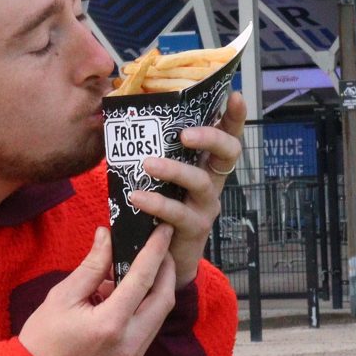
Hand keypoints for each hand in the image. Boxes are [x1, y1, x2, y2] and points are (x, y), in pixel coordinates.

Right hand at [18, 228, 179, 355]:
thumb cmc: (43, 338)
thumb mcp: (62, 296)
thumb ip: (91, 266)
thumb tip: (107, 236)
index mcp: (110, 324)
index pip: (143, 279)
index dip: (155, 251)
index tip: (163, 230)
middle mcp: (130, 342)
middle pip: (164, 298)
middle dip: (166, 269)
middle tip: (159, 246)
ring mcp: (134, 355)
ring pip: (160, 314)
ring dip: (158, 287)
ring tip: (142, 266)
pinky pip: (150, 327)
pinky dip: (147, 305)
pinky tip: (130, 292)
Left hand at [130, 90, 246, 284]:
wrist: (166, 259)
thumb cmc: (159, 210)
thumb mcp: (159, 179)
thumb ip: (151, 153)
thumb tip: (120, 120)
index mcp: (206, 165)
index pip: (227, 135)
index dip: (234, 116)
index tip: (234, 95)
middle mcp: (213, 182)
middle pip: (228, 153)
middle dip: (211, 137)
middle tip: (185, 134)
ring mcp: (206, 206)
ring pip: (200, 182)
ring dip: (174, 170)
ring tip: (148, 164)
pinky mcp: (194, 228)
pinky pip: (178, 213)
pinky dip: (157, 204)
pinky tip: (137, 198)